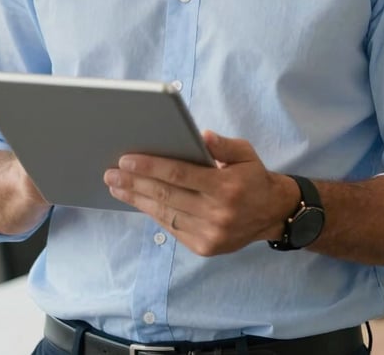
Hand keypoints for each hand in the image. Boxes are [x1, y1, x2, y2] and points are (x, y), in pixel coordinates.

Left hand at [103, 130, 298, 255]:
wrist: (272, 214)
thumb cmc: (253, 177)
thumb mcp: (245, 153)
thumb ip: (223, 145)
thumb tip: (200, 135)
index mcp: (226, 186)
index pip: (180, 174)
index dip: (151, 166)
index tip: (126, 159)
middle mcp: (217, 213)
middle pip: (167, 196)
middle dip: (135, 182)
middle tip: (111, 172)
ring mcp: (210, 234)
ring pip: (165, 214)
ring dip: (137, 199)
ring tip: (116, 186)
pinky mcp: (205, 247)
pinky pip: (172, 228)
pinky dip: (153, 213)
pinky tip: (138, 200)